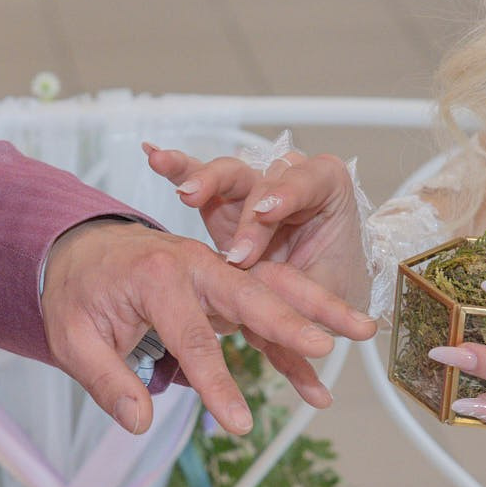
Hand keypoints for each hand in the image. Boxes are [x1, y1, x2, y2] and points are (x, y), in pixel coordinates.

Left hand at [40, 220, 376, 436]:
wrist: (82, 250)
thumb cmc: (79, 293)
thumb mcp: (72, 338)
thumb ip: (106, 380)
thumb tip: (140, 422)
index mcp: (156, 274)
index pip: (193, 336)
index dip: (217, 384)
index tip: (239, 425)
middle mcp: (196, 263)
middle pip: (252, 293)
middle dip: (293, 321)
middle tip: (329, 346)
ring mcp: (218, 269)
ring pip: (276, 287)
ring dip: (321, 308)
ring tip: (365, 330)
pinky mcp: (228, 283)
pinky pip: (269, 306)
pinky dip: (298, 336)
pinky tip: (321, 378)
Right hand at [142, 141, 371, 311]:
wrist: (320, 284)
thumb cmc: (330, 280)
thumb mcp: (324, 292)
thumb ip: (302, 300)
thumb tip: (279, 328)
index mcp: (327, 190)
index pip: (308, 180)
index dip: (287, 193)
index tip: (266, 212)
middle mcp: (289, 182)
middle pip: (262, 178)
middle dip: (246, 210)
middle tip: (235, 250)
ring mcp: (253, 191)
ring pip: (228, 175)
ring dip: (203, 181)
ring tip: (186, 194)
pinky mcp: (224, 202)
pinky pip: (198, 179)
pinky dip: (177, 170)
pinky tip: (154, 158)